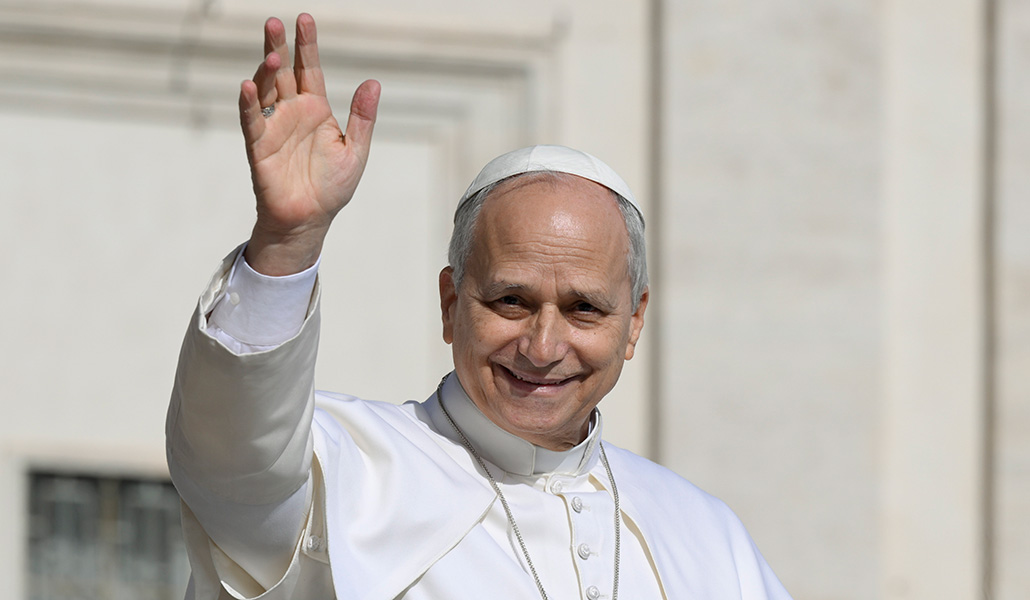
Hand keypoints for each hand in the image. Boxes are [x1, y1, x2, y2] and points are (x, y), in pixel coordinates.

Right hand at [239, 14, 380, 274]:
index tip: (304, 19)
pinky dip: (249, 103)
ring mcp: (274, 126)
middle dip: (278, 46)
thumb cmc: (331, 187)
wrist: (310, 219)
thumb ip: (362, 117)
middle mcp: (292, 112)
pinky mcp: (259, 146)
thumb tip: (374, 82)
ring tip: (271, 54)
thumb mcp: (355, 150)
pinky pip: (252, 120)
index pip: (310, 69)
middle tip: (273, 21)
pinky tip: (249, 85)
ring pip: (266, 90)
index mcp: (316, 109)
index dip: (307, 45)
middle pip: (283, 72)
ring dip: (265, 71)